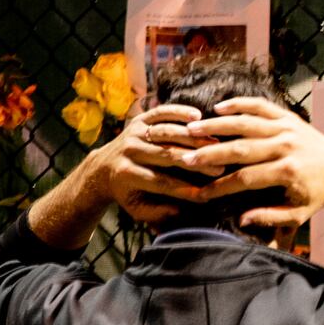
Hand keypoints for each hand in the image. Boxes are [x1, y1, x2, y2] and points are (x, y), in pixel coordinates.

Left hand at [90, 103, 219, 223]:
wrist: (103, 167)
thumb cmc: (126, 191)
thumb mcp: (136, 208)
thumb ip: (156, 212)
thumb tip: (179, 210)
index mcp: (127, 174)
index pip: (161, 182)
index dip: (184, 189)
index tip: (206, 195)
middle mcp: (129, 151)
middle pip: (167, 155)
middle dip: (195, 162)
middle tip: (220, 167)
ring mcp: (134, 132)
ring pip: (167, 132)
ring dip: (193, 138)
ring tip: (215, 144)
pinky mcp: (139, 119)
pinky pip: (160, 112)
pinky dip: (179, 112)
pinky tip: (198, 115)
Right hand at [180, 97, 323, 226]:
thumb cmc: (318, 195)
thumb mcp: (298, 215)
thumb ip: (270, 218)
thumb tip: (242, 220)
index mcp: (287, 172)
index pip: (245, 178)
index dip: (220, 187)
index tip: (200, 193)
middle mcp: (286, 146)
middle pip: (240, 148)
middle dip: (210, 153)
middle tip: (185, 157)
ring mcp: (287, 128)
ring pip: (246, 123)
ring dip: (217, 125)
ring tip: (192, 128)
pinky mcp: (289, 116)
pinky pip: (261, 106)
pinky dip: (240, 104)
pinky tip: (218, 106)